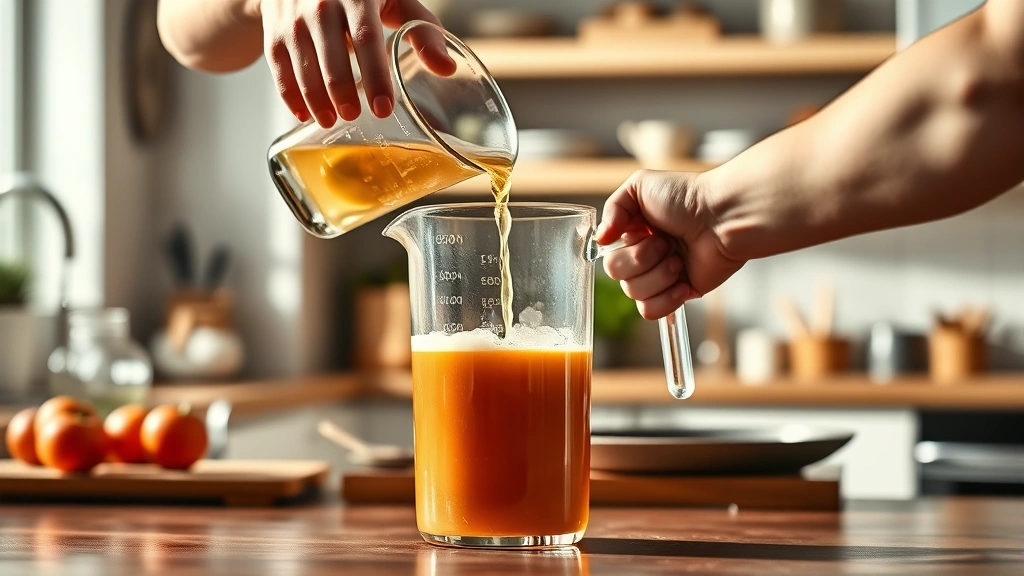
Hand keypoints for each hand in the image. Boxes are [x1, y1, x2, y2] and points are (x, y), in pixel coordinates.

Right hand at [255, 0, 455, 126]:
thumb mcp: (394, 1)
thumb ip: (422, 30)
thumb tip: (447, 68)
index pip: (367, 38)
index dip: (375, 76)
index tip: (383, 108)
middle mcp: (322, 1)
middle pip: (331, 56)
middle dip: (341, 92)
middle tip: (354, 117)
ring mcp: (293, 16)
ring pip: (302, 64)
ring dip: (316, 99)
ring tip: (331, 120)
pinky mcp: (274, 29)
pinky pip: (279, 67)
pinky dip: (290, 94)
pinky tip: (304, 114)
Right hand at [596, 170, 745, 319]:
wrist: (723, 218)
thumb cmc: (688, 197)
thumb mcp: (639, 185)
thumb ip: (612, 208)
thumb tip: (601, 240)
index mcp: (634, 233)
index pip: (608, 254)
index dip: (624, 246)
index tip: (646, 230)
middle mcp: (645, 255)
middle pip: (617, 275)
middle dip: (641, 258)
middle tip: (667, 243)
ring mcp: (661, 276)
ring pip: (634, 294)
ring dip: (658, 275)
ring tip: (679, 259)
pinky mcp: (679, 294)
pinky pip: (652, 311)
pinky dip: (665, 299)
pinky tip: (682, 282)